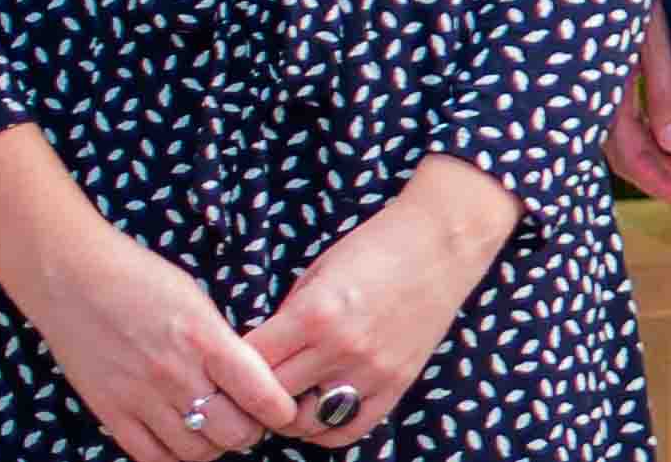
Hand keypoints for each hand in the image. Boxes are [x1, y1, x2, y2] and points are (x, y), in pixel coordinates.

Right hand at [0, 201, 297, 460]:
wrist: (72, 278)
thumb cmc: (141, 279)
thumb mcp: (197, 301)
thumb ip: (223, 343)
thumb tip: (253, 380)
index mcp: (204, 339)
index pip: (259, 392)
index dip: (280, 411)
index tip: (285, 411)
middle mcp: (175, 373)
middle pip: (232, 432)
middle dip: (251, 431)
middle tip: (250, 421)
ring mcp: (139, 396)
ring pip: (195, 450)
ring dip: (214, 446)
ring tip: (216, 431)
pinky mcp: (110, 411)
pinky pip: (150, 456)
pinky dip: (173, 456)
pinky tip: (181, 441)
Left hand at [241, 158, 513, 448]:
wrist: (444, 240)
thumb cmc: (376, 246)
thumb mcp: (317, 273)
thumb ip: (287, 318)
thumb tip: (259, 356)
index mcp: (313, 314)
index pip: (247, 364)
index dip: (228, 367)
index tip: (225, 365)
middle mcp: (341, 348)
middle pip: (270, 398)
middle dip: (251, 395)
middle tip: (246, 388)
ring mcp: (372, 370)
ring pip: (304, 422)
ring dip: (286, 415)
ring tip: (283, 398)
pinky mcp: (397, 383)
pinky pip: (349, 429)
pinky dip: (324, 428)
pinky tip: (317, 409)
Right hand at [597, 23, 670, 216]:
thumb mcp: (651, 32)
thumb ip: (662, 86)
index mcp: (600, 87)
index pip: (633, 156)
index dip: (664, 185)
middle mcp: (586, 93)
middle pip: (621, 156)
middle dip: (659, 181)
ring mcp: (585, 84)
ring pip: (612, 141)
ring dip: (647, 162)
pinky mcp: (590, 71)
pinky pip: (608, 118)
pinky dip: (635, 137)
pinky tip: (661, 142)